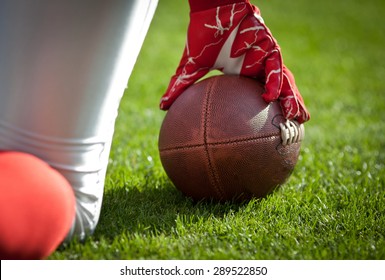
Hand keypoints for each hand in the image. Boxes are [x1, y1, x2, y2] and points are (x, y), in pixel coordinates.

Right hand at [160, 0, 309, 122]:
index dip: (270, 110)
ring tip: (296, 117)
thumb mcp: (191, 67)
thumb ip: (181, 86)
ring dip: (290, 98)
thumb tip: (162, 106)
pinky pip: (273, 64)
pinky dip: (272, 81)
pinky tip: (269, 97)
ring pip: (283, 79)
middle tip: (295, 127)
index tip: (273, 129)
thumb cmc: (203, 35)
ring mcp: (264, 55)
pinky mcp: (266, 43)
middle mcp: (258, 66)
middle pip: (278, 90)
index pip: (260, 95)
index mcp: (243, 74)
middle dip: (288, 108)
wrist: (209, 9)